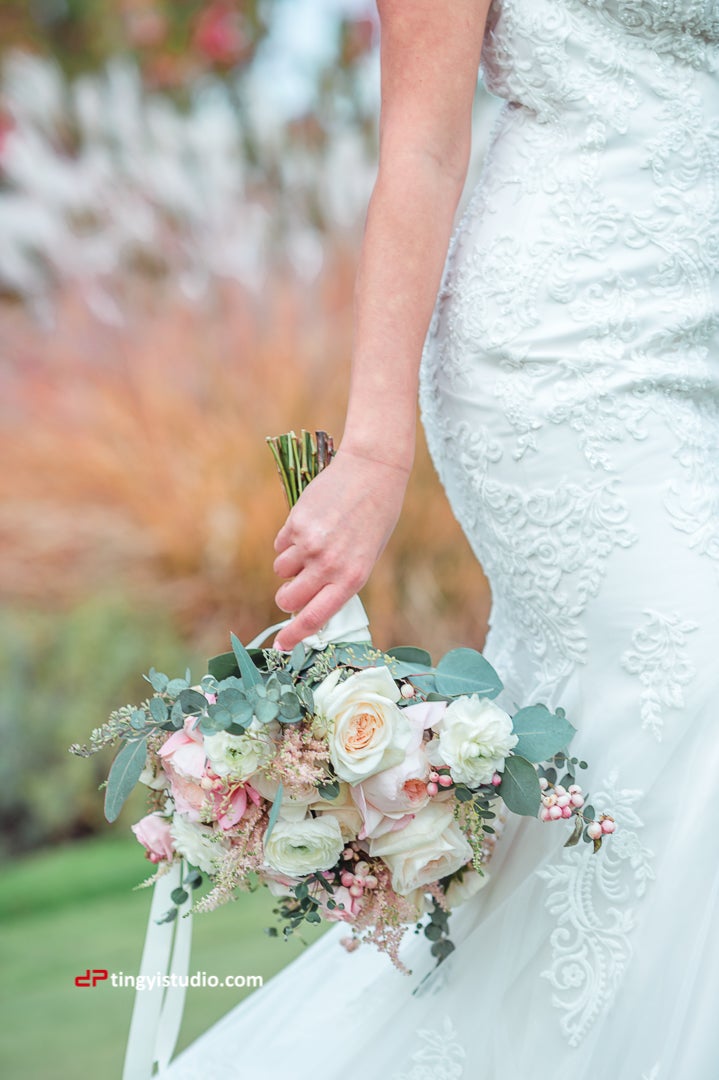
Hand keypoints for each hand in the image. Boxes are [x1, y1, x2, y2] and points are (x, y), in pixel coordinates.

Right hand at [271, 446, 410, 649]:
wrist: (373, 471)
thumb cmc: (374, 518)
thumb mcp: (366, 557)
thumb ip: (339, 580)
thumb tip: (308, 603)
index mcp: (351, 578)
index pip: (315, 618)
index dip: (295, 636)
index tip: (281, 647)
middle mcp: (328, 565)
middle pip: (288, 598)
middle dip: (286, 597)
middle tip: (293, 588)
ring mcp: (309, 544)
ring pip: (280, 571)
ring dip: (289, 565)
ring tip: (312, 545)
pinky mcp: (295, 523)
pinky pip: (280, 545)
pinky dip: (289, 541)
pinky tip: (311, 524)